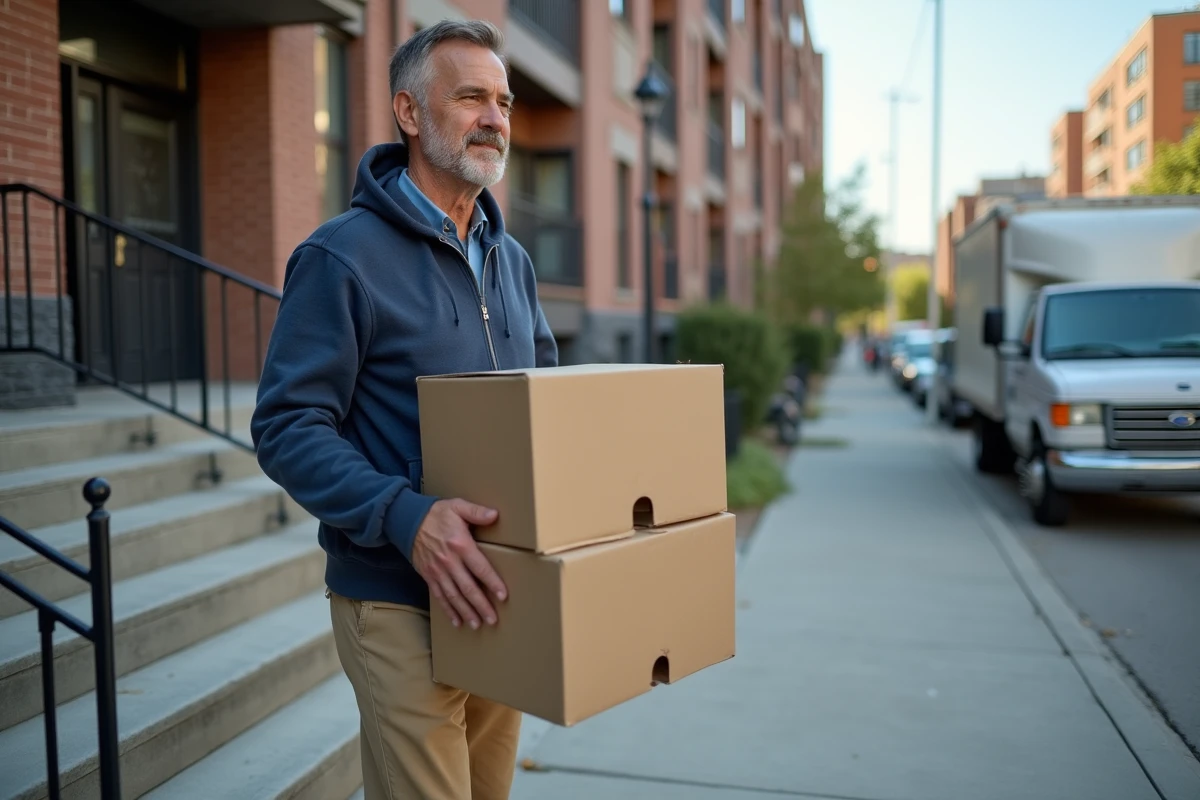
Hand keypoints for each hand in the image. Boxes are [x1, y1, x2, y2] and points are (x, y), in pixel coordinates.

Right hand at [411, 499, 506, 629]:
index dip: (492, 583)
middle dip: (481, 605)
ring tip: (477, 624)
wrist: (407, 520)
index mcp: (460, 545)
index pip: (480, 568)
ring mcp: (438, 571)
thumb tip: (495, 514)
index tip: (503, 596)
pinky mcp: (429, 576)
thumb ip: (476, 512)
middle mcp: (449, 562)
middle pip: (468, 588)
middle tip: (492, 620)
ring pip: (454, 596)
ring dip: (466, 612)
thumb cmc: (437, 513)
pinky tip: (457, 621)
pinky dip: (448, 610)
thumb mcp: (457, 506)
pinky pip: (439, 596)